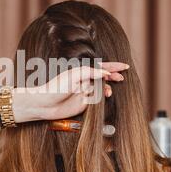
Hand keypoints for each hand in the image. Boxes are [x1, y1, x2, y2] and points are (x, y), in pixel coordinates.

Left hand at [13, 62, 129, 121]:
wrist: (45, 104)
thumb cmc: (56, 87)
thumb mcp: (75, 75)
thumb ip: (92, 72)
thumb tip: (106, 74)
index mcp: (82, 71)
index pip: (101, 67)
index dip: (114, 66)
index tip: (125, 66)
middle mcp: (84, 80)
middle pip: (104, 77)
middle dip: (114, 77)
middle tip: (122, 77)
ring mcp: (85, 91)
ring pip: (102, 88)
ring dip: (108, 88)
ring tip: (107, 91)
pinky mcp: (85, 103)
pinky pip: (98, 99)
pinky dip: (104, 97)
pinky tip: (104, 97)